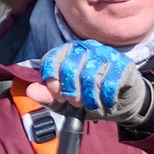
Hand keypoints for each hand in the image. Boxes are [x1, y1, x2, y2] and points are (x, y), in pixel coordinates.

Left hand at [37, 39, 153, 128]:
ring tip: (92, 105)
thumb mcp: (65, 102)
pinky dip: (105, 98)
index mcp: (68, 52)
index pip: (52, 58)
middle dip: (70, 92)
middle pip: (70, 68)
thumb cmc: (90, 99)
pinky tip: (106, 102)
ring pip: (90, 76)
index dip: (51, 80)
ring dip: (89, 98)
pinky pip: (110, 82)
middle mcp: (86, 47)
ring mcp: (105, 54)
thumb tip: (30, 91)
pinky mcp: (123, 64)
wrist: (120, 103)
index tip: (57, 95)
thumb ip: (48, 97)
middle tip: (75, 103)